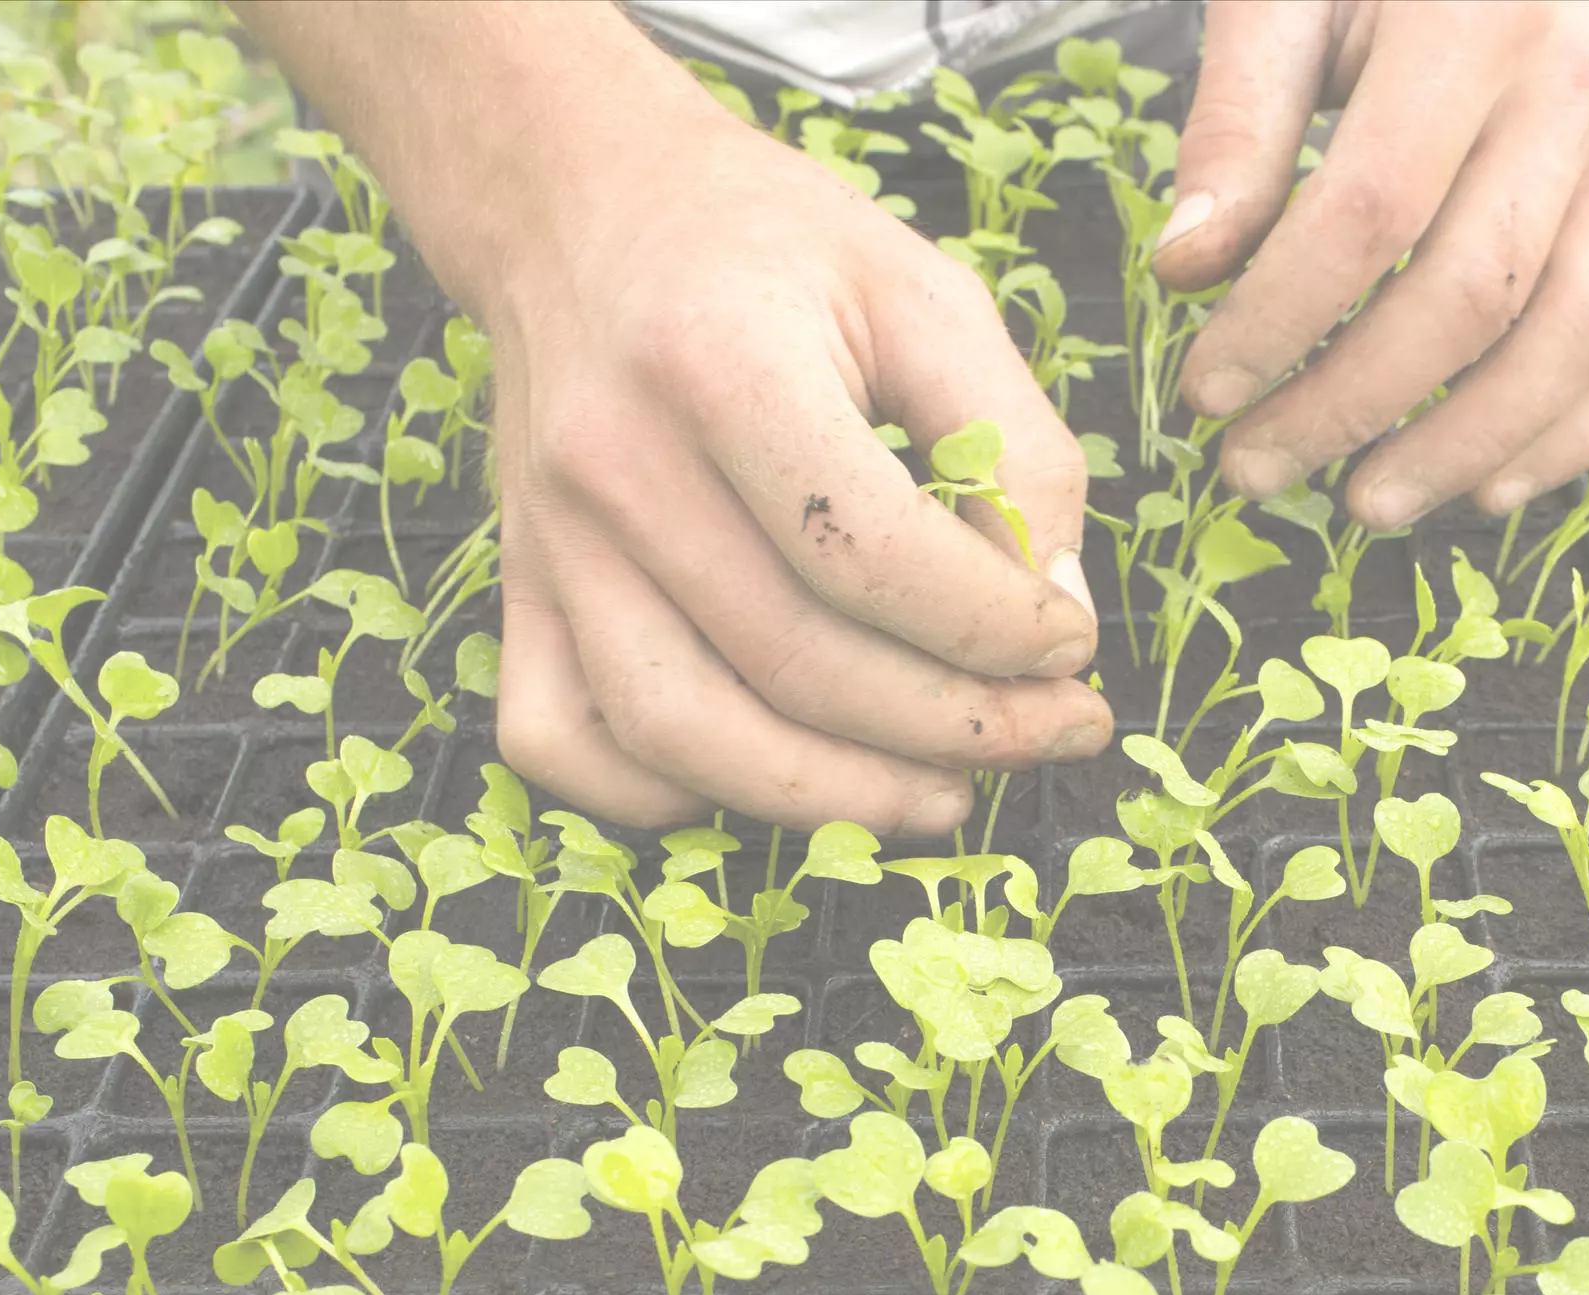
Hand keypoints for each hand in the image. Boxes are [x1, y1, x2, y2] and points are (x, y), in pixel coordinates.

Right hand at [240, 3, 1107, 833]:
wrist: (579, 201)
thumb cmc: (773, 250)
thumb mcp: (926, 294)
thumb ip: (1015, 445)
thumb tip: (1055, 611)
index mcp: (718, 361)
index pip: (873, 555)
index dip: (996, 630)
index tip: (1073, 645)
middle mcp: (613, 463)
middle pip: (795, 663)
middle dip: (954, 729)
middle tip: (1054, 732)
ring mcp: (547, 541)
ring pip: (683, 736)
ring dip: (834, 798)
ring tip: (945, 795)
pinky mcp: (515, 590)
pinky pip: (564, 744)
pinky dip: (667, 797)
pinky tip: (776, 775)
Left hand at [1152, 0, 1588, 530]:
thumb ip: (1237, 124)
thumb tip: (1192, 268)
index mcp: (1475, 16)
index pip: (1373, 209)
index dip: (1283, 318)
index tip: (1206, 390)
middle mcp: (1579, 87)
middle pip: (1473, 291)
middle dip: (1352, 403)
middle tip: (1254, 465)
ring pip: (1574, 339)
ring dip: (1463, 446)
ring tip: (1362, 502)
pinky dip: (1571, 439)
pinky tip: (1481, 488)